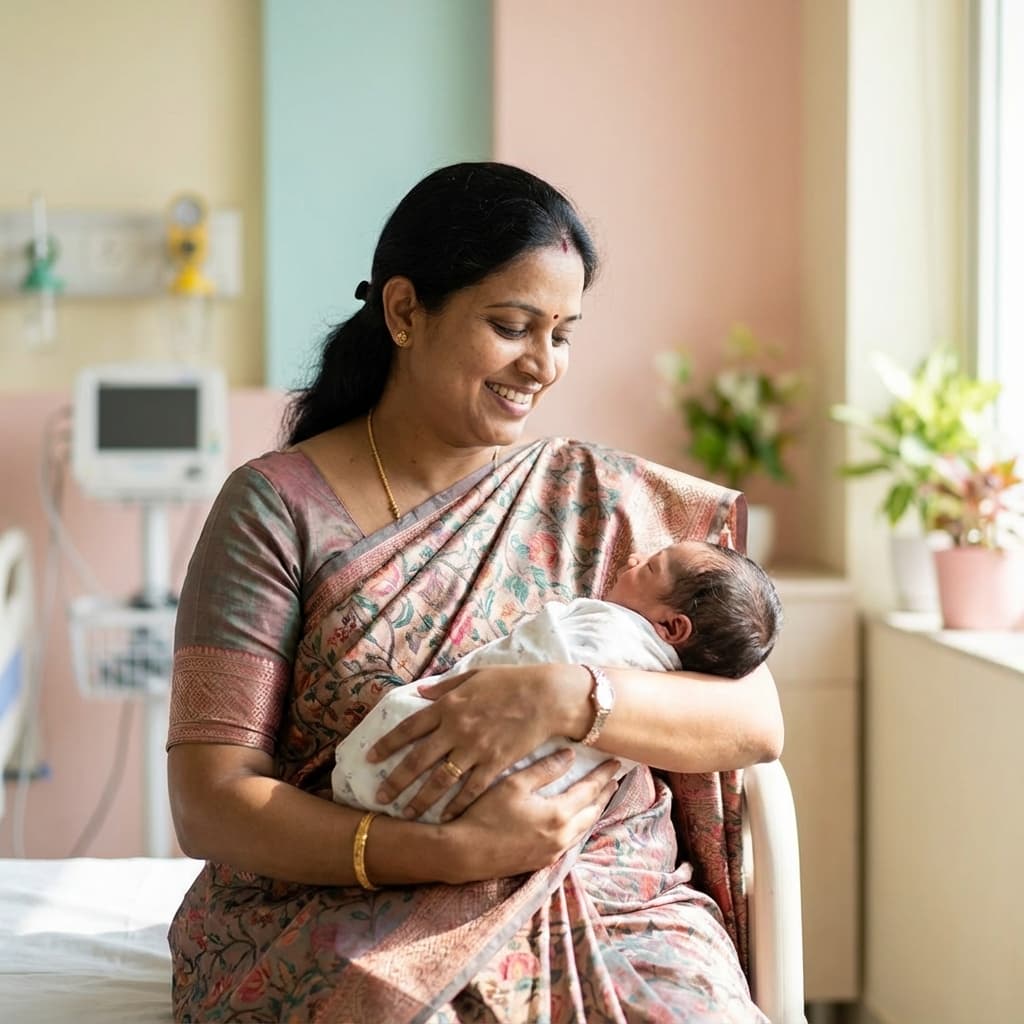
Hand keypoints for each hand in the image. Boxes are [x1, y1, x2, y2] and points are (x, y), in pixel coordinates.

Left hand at [367, 664, 589, 820]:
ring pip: (440, 781)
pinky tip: (445, 817)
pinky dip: (455, 805)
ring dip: (420, 800)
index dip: (387, 744)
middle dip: (396, 781)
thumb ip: (444, 687)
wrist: (547, 696)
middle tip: (379, 798)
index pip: (408, 728)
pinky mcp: (494, 764)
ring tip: (406, 814)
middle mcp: (456, 729)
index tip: (371, 757)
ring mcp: (475, 749)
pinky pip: (470, 790)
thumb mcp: (474, 675)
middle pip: (418, 760)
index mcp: (448, 706)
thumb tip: (419, 692)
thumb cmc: (511, 681)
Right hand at [441, 748, 620, 882]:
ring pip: (584, 829)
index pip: (589, 789)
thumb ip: (545, 769)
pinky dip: (580, 826)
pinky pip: (571, 841)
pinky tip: (576, 821)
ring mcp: (553, 852)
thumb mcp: (514, 784)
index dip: (603, 775)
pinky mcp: (542, 862)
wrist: (464, 853)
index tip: (615, 762)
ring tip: (600, 798)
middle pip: (592, 812)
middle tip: (614, 780)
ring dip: (594, 811)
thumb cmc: (486, 813)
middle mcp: (562, 836)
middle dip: (604, 794)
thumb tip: (571, 755)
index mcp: (558, 814)